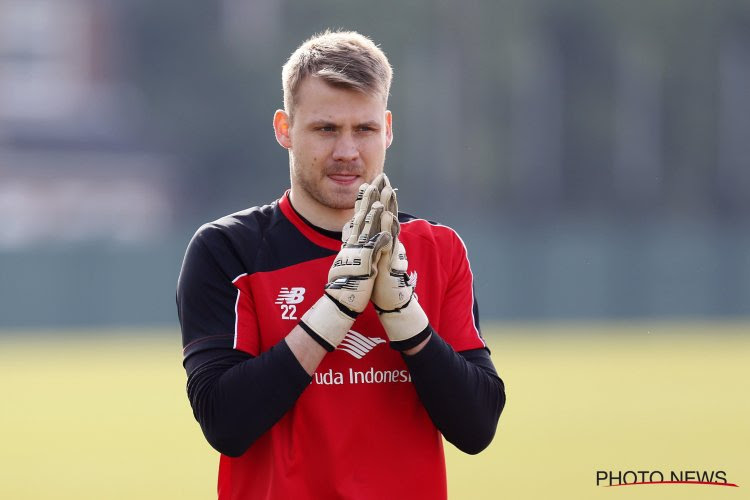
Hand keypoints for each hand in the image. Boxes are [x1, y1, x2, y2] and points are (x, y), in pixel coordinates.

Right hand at [299, 183, 390, 350]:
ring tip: (380, 200)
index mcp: (351, 242)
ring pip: (366, 231)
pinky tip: (385, 234)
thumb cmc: (346, 282)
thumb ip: (351, 243)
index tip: (369, 183)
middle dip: (370, 197)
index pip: (358, 215)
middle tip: (377, 180)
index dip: (364, 199)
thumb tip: (350, 231)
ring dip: (373, 216)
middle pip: (362, 216)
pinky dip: (379, 243)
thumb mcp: (349, 259)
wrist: (339, 302)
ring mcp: (357, 254)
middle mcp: (353, 245)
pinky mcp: (363, 267)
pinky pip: (372, 253)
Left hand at [370, 174, 430, 350]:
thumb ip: (368, 245)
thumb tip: (360, 236)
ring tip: (388, 189)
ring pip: (391, 224)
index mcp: (382, 240)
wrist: (391, 302)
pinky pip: (391, 240)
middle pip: (388, 213)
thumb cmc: (379, 282)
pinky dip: (390, 227)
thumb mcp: (371, 259)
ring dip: (390, 206)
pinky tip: (389, 215)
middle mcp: (389, 241)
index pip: (379, 214)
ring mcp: (391, 249)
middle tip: (382, 175)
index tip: (370, 180)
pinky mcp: (391, 259)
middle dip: (385, 194)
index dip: (375, 198)